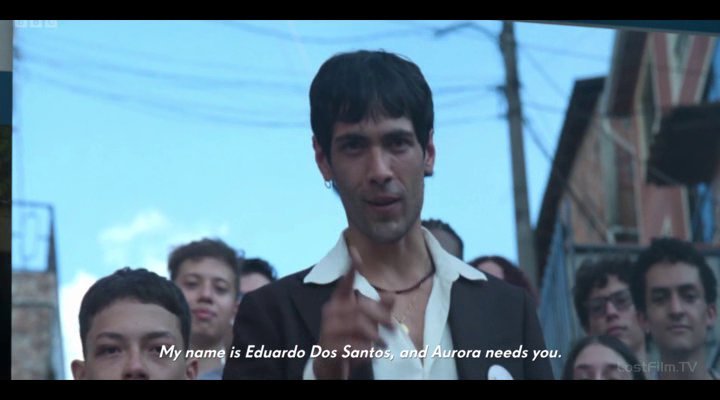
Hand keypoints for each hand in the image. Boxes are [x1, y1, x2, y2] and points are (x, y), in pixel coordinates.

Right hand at [313, 246, 394, 378]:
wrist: (327, 363)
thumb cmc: (348, 338)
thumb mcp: (366, 323)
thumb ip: (380, 310)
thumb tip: (392, 296)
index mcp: (339, 302)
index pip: (345, 282)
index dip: (351, 268)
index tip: (356, 251)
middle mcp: (331, 312)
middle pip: (361, 307)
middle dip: (380, 316)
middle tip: (393, 326)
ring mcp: (327, 329)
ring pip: (359, 325)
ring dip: (374, 336)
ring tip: (382, 344)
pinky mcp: (329, 347)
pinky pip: (354, 345)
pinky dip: (366, 350)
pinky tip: (370, 354)